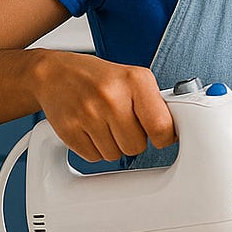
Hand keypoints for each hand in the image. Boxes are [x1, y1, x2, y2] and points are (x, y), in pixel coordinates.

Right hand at [30, 51, 175, 161]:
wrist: (54, 74)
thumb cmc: (99, 77)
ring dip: (114, 145)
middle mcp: (111, 96)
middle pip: (137, 146)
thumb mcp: (133, 78)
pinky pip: (94, 158)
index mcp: (135, 80)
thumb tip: (177, 130)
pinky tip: (91, 129)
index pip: (161, 126)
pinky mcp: (69, 130)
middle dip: (134, 139)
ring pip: (115, 155)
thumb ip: (155, 103)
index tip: (161, 135)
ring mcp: (88, 114)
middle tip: (124, 123)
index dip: (164, 137)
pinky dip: (95, 149)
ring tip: (105, 123)